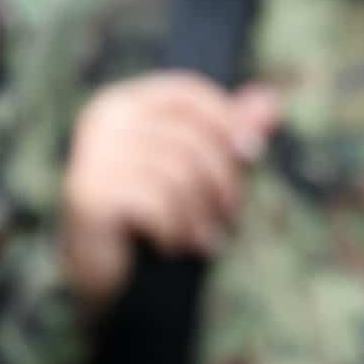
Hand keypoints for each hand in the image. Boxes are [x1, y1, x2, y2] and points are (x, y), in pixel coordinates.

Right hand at [59, 73, 283, 308]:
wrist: (96, 269)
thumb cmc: (149, 209)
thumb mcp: (193, 165)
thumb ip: (228, 130)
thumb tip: (273, 101)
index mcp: (123, 103)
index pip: (188, 93)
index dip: (228, 118)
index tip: (255, 151)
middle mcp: (103, 122)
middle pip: (189, 137)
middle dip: (222, 178)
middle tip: (233, 212)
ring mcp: (93, 156)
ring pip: (179, 174)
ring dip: (202, 212)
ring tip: (210, 235)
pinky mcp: (90, 195)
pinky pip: (158, 204)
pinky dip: (178, 230)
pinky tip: (181, 247)